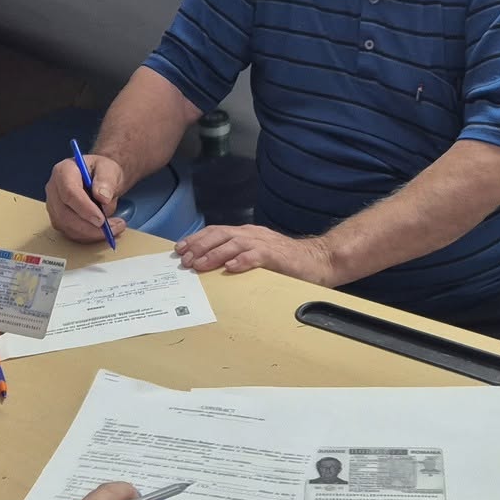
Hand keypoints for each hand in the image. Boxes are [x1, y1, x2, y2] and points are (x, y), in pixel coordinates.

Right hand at [45, 153, 128, 243]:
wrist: (100, 181)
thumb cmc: (102, 172)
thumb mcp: (109, 169)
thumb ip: (107, 180)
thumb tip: (102, 197)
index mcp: (63, 171)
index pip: (69, 192)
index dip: (84, 208)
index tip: (101, 219)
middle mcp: (54, 189)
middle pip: (65, 214)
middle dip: (89, 226)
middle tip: (111, 228)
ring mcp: (54, 206)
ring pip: (67, 227)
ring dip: (91, 233)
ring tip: (113, 228)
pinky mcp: (58, 219)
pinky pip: (70, 233)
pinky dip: (88, 236)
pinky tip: (103, 231)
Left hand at [175, 223, 335, 281]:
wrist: (319, 259)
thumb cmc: (286, 261)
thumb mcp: (257, 254)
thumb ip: (238, 255)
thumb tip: (210, 264)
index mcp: (246, 234)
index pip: (216, 232)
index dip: (197, 239)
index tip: (180, 249)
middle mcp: (252, 235)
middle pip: (220, 235)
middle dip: (199, 246)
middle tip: (184, 259)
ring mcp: (264, 243)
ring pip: (234, 244)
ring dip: (214, 254)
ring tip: (199, 264)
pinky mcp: (277, 255)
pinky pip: (257, 256)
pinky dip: (242, 261)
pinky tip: (231, 267)